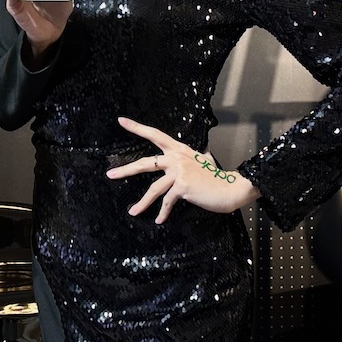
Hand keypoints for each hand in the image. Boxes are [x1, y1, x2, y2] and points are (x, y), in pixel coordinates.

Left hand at [106, 117, 260, 222]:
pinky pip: (167, 201)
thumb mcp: (201, 161)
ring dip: (142, 203)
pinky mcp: (182, 186)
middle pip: (145, 163)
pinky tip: (159, 220)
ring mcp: (179, 171)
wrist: (230, 188)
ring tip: (133, 212)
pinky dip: (163, 212)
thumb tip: (191, 158)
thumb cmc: (216, 177)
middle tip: (110, 174)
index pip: (155, 134)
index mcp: (179, 149)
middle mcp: (176, 157)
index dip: (137, 128)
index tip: (121, 121)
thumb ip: (189, 160)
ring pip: (154, 189)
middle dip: (126, 170)